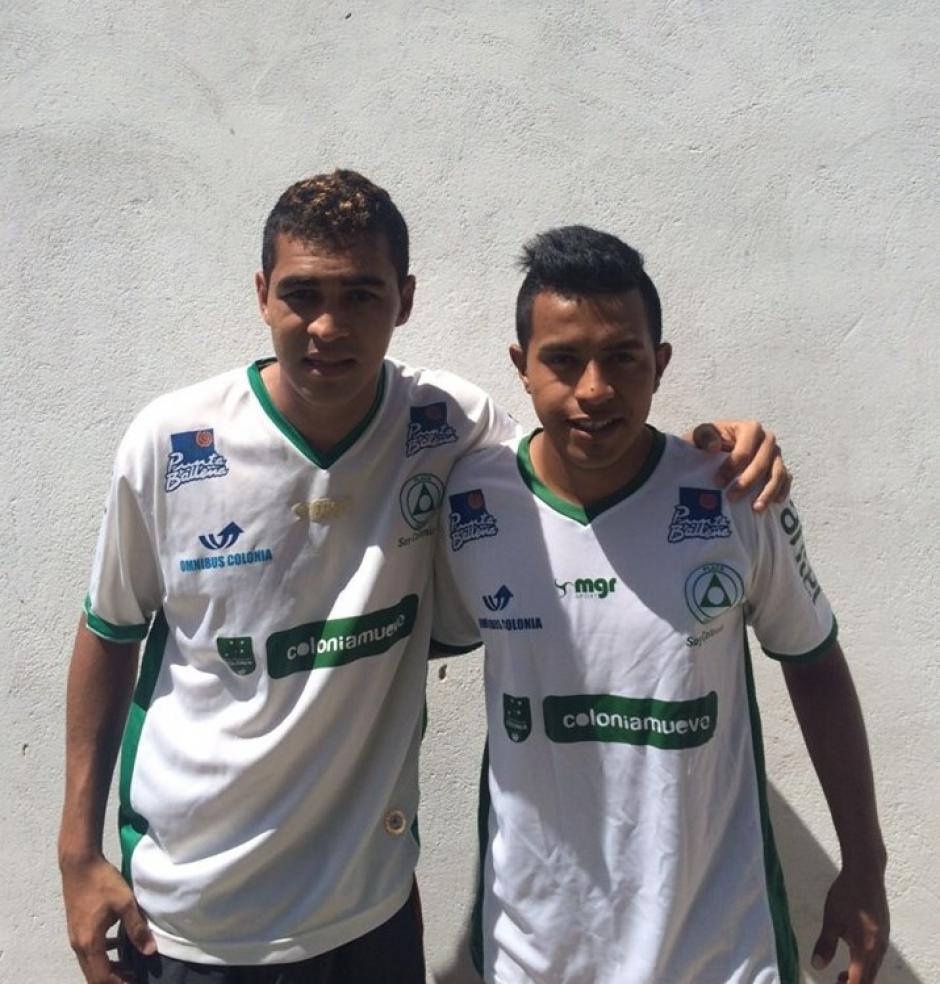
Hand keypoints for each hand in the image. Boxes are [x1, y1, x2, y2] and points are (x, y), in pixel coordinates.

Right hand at [61, 853, 155, 982]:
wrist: (79, 864)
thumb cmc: (102, 882)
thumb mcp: (125, 903)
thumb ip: (137, 928)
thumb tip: (150, 952)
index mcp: (89, 943)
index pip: (102, 976)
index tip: (135, 983)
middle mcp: (78, 945)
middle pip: (94, 974)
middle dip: (113, 980)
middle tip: (134, 979)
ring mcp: (75, 936)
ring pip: (91, 963)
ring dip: (108, 968)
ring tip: (130, 967)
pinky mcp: (77, 927)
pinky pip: (89, 950)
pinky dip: (103, 954)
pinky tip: (117, 946)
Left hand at [687, 419, 790, 510]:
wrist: (716, 452)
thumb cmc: (708, 444)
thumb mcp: (700, 436)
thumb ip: (705, 437)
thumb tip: (714, 446)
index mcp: (749, 429)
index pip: (744, 449)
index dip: (732, 466)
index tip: (718, 482)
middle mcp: (767, 440)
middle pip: (762, 462)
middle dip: (748, 482)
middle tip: (732, 498)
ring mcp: (775, 455)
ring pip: (777, 473)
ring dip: (768, 492)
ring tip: (756, 508)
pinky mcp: (780, 468)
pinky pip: (786, 480)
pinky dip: (781, 491)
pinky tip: (774, 504)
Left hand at [811, 866, 888, 983]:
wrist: (866, 873)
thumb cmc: (846, 895)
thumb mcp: (831, 920)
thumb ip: (825, 945)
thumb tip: (817, 966)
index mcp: (866, 949)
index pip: (858, 981)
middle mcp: (879, 949)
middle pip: (868, 978)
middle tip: (836, 982)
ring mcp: (884, 941)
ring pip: (873, 968)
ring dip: (859, 975)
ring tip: (841, 975)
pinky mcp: (884, 933)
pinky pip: (876, 957)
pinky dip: (865, 964)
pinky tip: (853, 957)